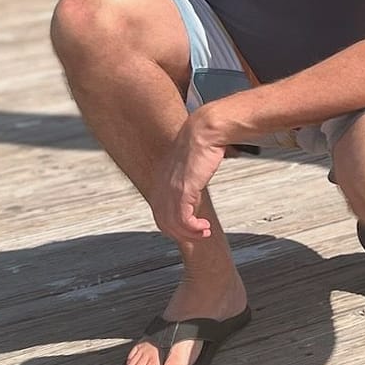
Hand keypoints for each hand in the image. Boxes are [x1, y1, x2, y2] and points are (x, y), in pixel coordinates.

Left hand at [150, 110, 225, 240]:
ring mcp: (170, 190)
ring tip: (204, 233)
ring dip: (189, 234)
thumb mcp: (190, 162)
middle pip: (162, 221)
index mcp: (160, 179)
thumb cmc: (202, 141)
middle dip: (181, 233)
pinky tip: (205, 227)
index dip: (173, 223)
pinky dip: (193, 228)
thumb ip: (188, 173)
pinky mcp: (182, 191)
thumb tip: (195, 180)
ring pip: (172, 224)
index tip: (190, 226)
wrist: (205, 130)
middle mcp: (160, 186)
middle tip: (198, 234)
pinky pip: (183, 220)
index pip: (159, 211)